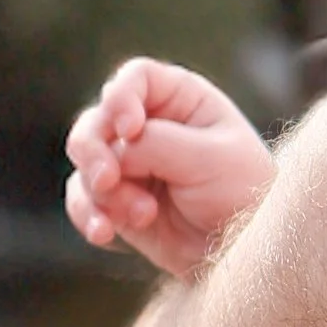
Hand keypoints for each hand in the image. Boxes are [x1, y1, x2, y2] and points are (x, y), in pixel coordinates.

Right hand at [66, 56, 275, 277]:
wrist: (244, 248)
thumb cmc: (240, 191)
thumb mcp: (209, 159)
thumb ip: (157, 144)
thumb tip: (114, 149)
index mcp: (181, 99)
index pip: (136, 78)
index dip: (121, 98)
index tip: (130, 130)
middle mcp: (149, 126)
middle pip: (96, 120)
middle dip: (94, 151)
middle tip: (108, 180)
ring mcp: (130, 165)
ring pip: (85, 163)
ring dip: (102, 192)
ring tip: (143, 216)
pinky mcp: (117, 201)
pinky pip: (82, 201)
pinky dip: (89, 215)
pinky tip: (105, 233)